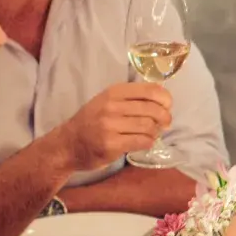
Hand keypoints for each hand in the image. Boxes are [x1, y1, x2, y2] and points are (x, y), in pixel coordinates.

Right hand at [53, 83, 172, 172]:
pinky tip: (145, 142)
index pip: (149, 90)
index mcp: (113, 92)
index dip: (165, 98)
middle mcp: (111, 106)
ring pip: (148, 126)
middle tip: (165, 123)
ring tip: (153, 133)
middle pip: (152, 109)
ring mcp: (110, 126)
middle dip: (164, 117)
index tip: (168, 106)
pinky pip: (141, 141)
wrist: (68, 144)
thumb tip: (162, 96)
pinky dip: (149, 142)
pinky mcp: (111, 144)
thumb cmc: (91, 121)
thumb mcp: (107, 101)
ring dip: (156, 131)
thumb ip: (131, 97)